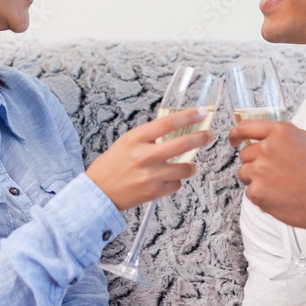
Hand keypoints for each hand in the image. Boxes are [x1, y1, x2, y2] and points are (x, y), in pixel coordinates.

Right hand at [87, 109, 212, 210]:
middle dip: (200, 138)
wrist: (98, 193)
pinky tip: (168, 179)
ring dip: (191, 166)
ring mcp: (150, 175)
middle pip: (182, 144)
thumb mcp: (126, 143)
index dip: (188, 116)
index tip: (201, 112)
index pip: (167, 123)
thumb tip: (173, 130)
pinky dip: (176, 181)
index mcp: (135, 139)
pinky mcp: (153, 192)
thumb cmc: (111, 166)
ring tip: (189, 166)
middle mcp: (144, 156)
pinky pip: (176, 184)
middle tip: (208, 135)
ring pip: (185, 168)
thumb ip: (148, 137)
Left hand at [229, 119, 305, 231]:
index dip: (236, 134)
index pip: (245, 127)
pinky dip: (261, 196)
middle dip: (256, 163)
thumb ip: (296, 134)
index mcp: (281, 132)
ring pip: (245, 173)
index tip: (234, 140)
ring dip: (257, 180)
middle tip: (277, 175)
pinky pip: (249, 192)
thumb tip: (280, 135)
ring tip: (280, 187)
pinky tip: (280, 198)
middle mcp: (267, 148)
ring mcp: (260, 170)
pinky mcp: (257, 192)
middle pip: (245, 154)